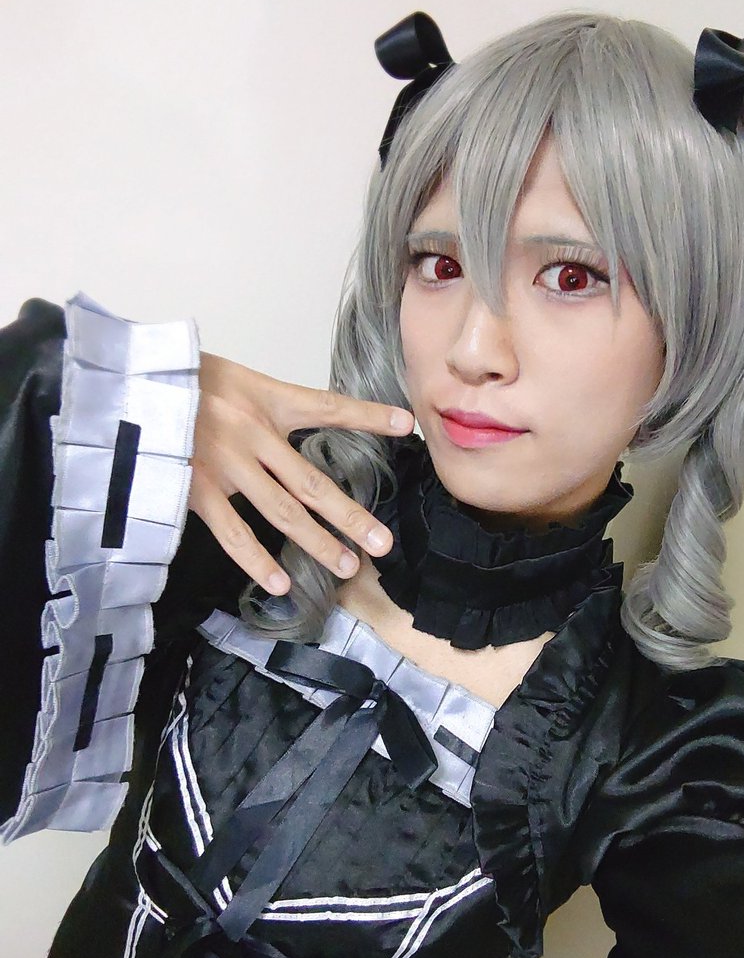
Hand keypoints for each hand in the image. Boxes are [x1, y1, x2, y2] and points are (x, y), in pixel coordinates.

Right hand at [189, 352, 414, 594]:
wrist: (123, 387)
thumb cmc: (175, 380)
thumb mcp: (226, 375)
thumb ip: (258, 403)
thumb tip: (287, 428)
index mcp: (265, 399)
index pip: (327, 407)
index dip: (368, 415)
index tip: (406, 424)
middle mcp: (253, 434)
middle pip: (313, 482)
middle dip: (351, 515)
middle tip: (382, 542)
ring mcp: (227, 466)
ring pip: (283, 513)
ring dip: (318, 542)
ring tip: (348, 565)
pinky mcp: (197, 491)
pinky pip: (234, 533)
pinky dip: (258, 561)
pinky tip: (283, 582)